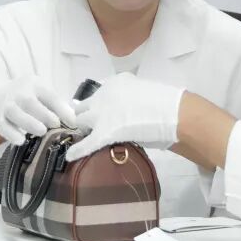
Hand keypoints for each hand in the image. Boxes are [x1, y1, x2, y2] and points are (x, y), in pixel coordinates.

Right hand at [0, 75, 76, 145]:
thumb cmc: (28, 98)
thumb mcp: (42, 95)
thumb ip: (57, 106)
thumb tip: (74, 121)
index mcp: (35, 84)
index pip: (49, 95)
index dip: (62, 109)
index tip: (72, 123)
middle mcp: (19, 92)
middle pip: (29, 102)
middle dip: (44, 114)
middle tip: (55, 125)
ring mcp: (6, 104)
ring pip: (15, 112)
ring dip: (28, 123)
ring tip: (41, 132)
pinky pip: (2, 125)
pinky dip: (11, 134)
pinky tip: (20, 141)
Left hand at [65, 73, 184, 160]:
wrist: (171, 113)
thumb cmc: (165, 103)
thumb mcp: (144, 91)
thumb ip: (131, 98)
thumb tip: (127, 112)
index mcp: (115, 83)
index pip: (99, 94)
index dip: (100, 106)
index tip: (103, 113)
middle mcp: (103, 95)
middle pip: (84, 106)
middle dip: (86, 116)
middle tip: (92, 127)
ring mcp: (101, 114)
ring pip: (81, 121)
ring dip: (83, 129)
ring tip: (85, 138)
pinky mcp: (103, 132)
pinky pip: (87, 143)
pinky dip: (78, 150)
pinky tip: (70, 156)